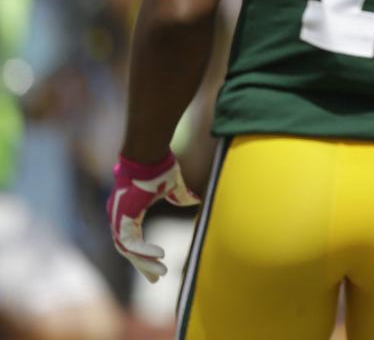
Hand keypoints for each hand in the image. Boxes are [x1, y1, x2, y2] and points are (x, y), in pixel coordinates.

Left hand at [106, 152, 200, 282]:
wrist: (149, 155)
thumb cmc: (159, 167)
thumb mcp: (174, 186)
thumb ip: (180, 197)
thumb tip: (195, 202)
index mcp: (128, 210)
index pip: (133, 239)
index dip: (144, 253)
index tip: (159, 263)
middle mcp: (119, 216)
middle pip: (128, 249)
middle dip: (143, 265)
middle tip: (156, 279)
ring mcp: (118, 217)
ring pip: (127, 250)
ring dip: (144, 263)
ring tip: (161, 273)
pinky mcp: (122, 217)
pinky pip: (130, 242)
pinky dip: (144, 250)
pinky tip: (160, 255)